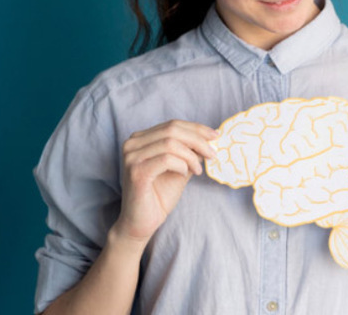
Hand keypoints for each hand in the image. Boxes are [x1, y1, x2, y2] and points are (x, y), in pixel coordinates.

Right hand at [112, 119, 217, 245]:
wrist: (141, 223)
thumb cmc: (158, 196)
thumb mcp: (179, 168)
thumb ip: (189, 153)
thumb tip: (210, 139)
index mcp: (140, 139)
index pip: (172, 124)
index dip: (196, 128)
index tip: (215, 136)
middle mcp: (132, 144)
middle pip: (172, 130)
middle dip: (198, 140)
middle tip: (212, 154)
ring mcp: (132, 157)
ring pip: (170, 143)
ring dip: (191, 156)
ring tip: (198, 170)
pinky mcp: (136, 172)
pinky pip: (166, 159)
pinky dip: (182, 165)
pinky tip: (186, 174)